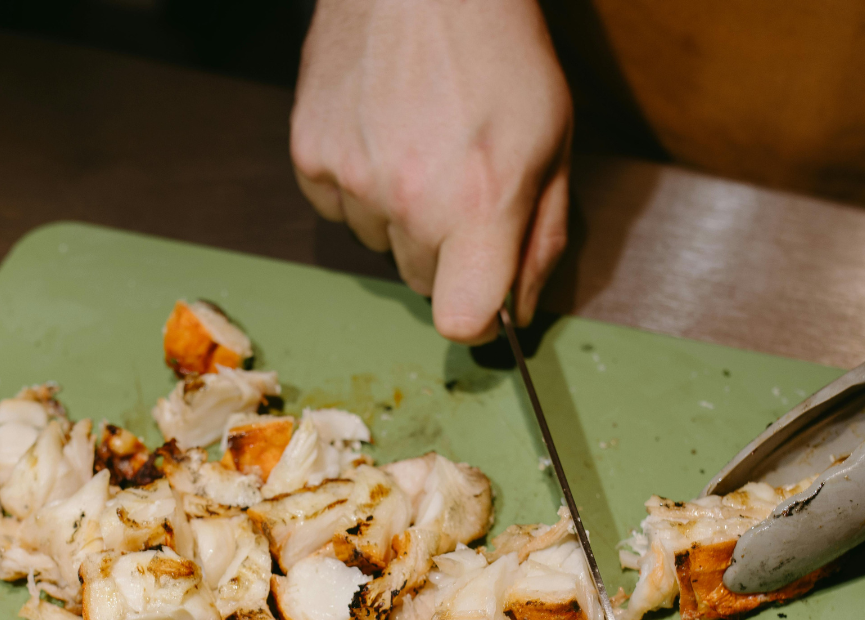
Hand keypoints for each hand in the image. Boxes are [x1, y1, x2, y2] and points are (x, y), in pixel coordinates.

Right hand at [290, 0, 572, 343]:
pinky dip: (356, 184)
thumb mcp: (552, 144)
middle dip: (443, 249)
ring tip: (419, 143)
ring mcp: (352, 177)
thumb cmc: (498, 52)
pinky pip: (335, 207)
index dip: (475, 316)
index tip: (482, 293)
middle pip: (420, 282)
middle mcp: (410, 198)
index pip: (460, 321)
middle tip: (459, 181)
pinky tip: (381, 133)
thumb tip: (520, 310)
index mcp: (479, 202)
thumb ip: (541, 238)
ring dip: (397, 213)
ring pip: (376, 242)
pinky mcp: (311, 154)